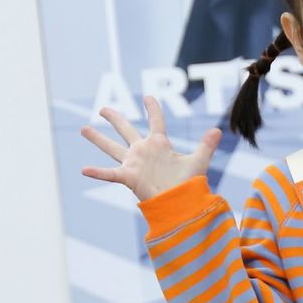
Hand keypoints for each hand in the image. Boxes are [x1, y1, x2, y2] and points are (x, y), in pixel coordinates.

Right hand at [79, 95, 221, 202]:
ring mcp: (134, 163)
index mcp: (159, 144)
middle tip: (103, 109)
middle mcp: (143, 151)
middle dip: (115, 119)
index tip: (149, 98)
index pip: (155, 121)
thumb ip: (206, 145)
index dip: (153, 109)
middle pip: (126, 130)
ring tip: (83, 128)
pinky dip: (97, 172)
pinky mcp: (129, 176)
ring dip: (98, 139)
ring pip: (112, 147)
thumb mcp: (198, 161)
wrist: (181, 203)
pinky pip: (110, 173)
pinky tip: (84, 169)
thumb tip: (219, 130)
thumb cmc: (189, 185)